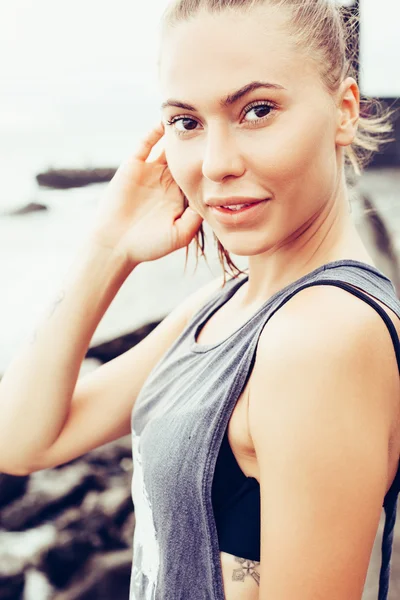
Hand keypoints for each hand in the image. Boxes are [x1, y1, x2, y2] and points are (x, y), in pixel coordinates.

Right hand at [89, 122, 202, 266]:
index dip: (212, 162)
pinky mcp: (133, 166)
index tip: (230, 148)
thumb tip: (214, 197)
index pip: (200, 173)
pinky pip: (145, 144)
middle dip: (199, 141)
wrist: (116, 245)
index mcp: (181, 196)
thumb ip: (197, 216)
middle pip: (187, 155)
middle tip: (216, 121)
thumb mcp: (181, 233)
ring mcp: (150, 172)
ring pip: (168, 146)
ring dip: (178, 133)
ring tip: (194, 113)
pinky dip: (155, 131)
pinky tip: (165, 120)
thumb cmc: (149, 245)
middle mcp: (167, 181)